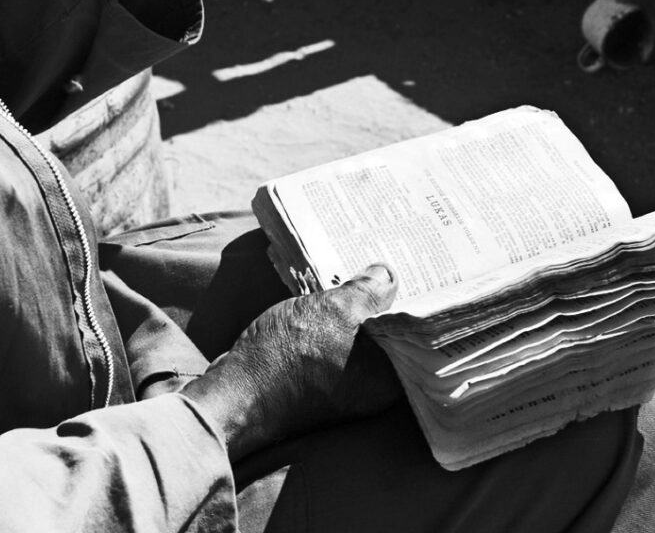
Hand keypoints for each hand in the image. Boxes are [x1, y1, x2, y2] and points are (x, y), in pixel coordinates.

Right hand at [182, 265, 399, 459]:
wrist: (234, 394)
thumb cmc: (287, 357)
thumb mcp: (334, 310)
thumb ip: (369, 291)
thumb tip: (388, 275)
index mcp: (391, 378)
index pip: (418, 333)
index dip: (418, 297)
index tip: (419, 267)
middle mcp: (377, 388)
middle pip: (393, 333)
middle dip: (389, 298)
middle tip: (390, 260)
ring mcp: (349, 387)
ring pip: (366, 337)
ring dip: (362, 307)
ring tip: (363, 270)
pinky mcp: (324, 381)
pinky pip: (343, 344)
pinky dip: (342, 321)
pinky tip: (337, 295)